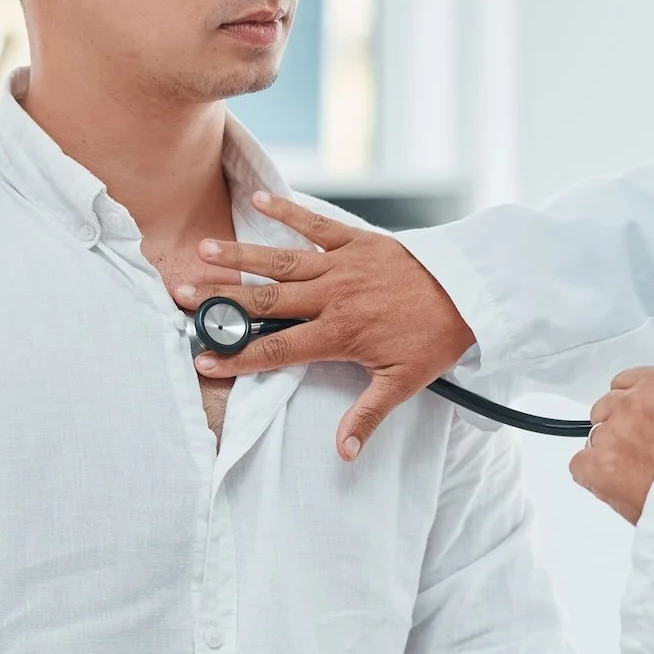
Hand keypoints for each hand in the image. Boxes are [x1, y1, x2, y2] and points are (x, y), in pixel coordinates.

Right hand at [179, 192, 475, 460]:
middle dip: (221, 301)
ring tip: (204, 250)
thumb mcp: (402, 384)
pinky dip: (288, 210)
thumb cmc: (434, 339)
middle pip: (265, 300)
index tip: (203, 360)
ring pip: (280, 260)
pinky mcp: (356, 240)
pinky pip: (315, 224)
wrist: (470, 293)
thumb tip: (342, 453)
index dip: (238, 357)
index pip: (277, 348)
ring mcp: (341, 265)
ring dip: (241, 256)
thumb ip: (366, 416)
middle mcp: (331, 297)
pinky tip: (259, 199)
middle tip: (182, 295)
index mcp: (338, 334)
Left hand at [572, 367, 653, 523]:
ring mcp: (612, 432)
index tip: (635, 419)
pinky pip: (579, 465)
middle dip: (617, 428)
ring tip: (635, 474)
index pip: (625, 382)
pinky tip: (617, 485)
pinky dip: (592, 477)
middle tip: (637, 452)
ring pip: (593, 438)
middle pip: (606, 408)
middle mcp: (633, 402)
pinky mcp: (597, 462)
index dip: (629, 406)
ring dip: (608, 453)